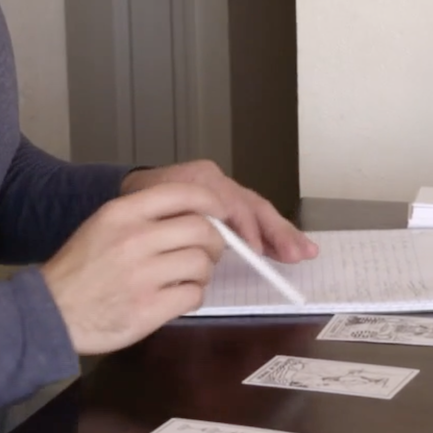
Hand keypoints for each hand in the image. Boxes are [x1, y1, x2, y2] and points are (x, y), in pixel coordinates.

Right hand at [41, 182, 227, 355]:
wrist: (51, 311)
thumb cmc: (80, 268)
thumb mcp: (103, 225)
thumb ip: (143, 215)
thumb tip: (196, 214)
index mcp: (123, 213)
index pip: (183, 193)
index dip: (212, 202)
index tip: (221, 213)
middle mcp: (135, 239)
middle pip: (202, 230)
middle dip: (215, 242)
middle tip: (209, 253)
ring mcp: (143, 275)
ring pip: (201, 264)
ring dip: (204, 272)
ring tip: (190, 278)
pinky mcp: (149, 309)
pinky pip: (193, 295)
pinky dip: (193, 296)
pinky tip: (179, 297)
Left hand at [121, 160, 317, 263]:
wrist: (129, 196)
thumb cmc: (136, 209)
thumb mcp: (150, 212)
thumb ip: (183, 222)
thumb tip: (221, 239)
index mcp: (197, 179)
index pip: (231, 202)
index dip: (246, 227)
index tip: (254, 250)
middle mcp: (215, 181)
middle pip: (253, 204)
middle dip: (277, 230)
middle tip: (296, 253)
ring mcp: (223, 191)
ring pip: (258, 210)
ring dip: (281, 233)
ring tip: (303, 252)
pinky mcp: (227, 203)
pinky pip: (253, 217)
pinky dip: (270, 234)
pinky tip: (286, 250)